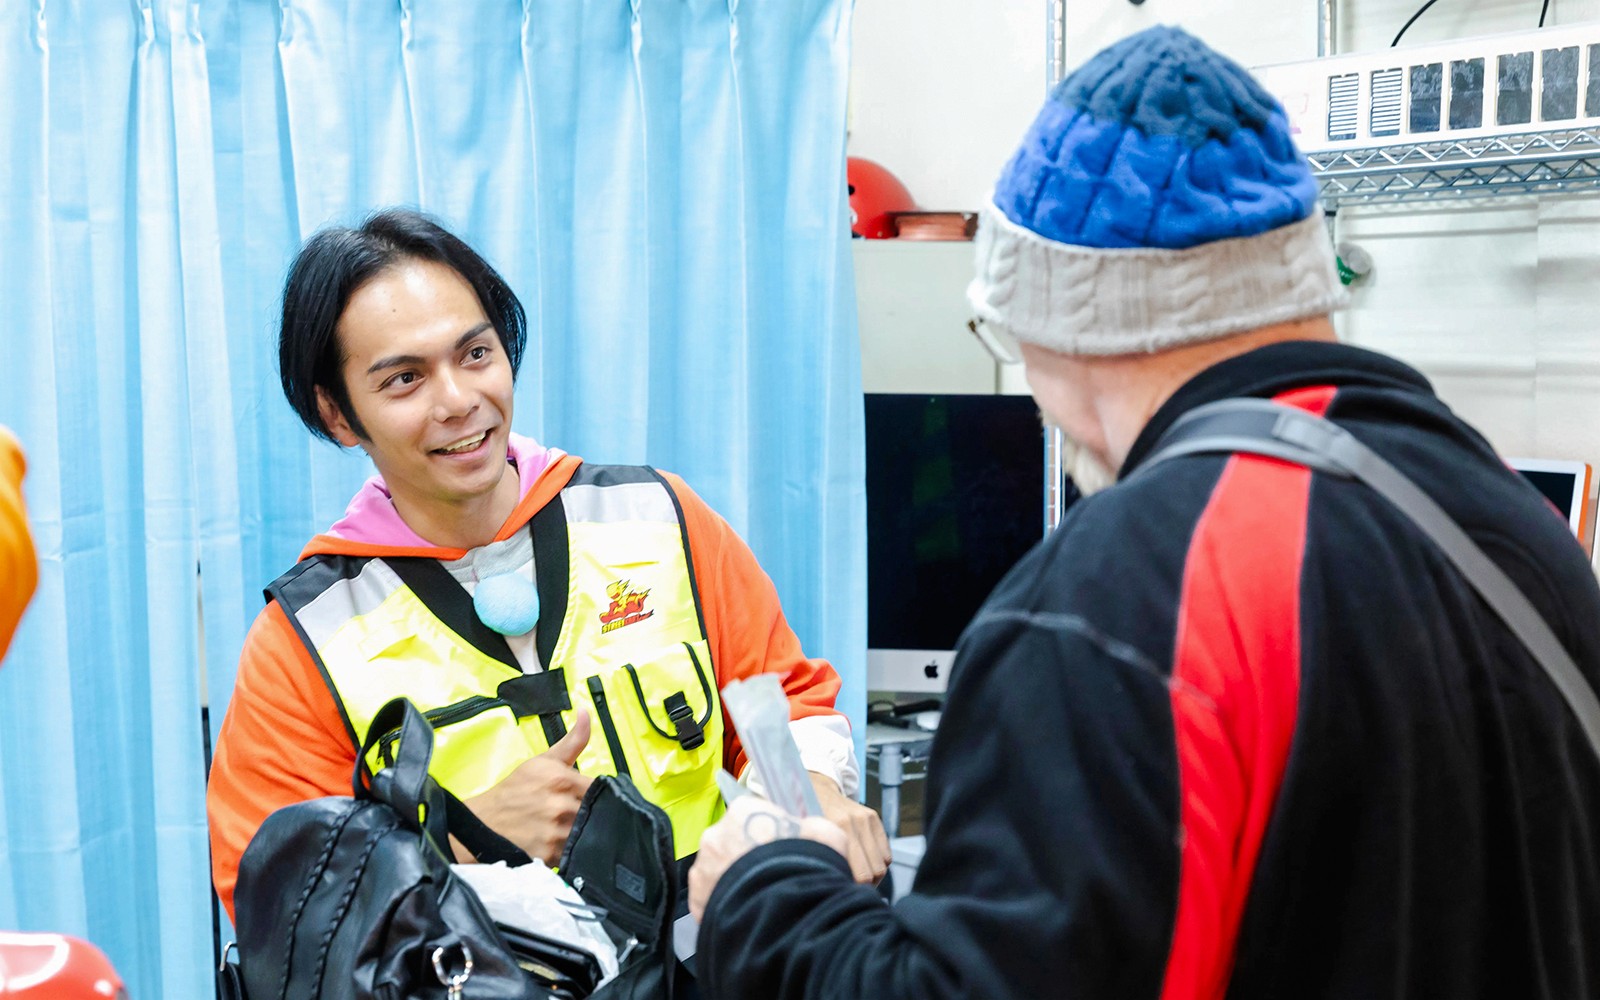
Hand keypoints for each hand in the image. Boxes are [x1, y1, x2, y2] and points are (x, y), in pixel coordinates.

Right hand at [452, 709, 592, 864]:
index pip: (601, 789)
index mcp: (563, 779)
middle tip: (580, 814)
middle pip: (598, 812)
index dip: (600, 794)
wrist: (484, 822)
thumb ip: (573, 740)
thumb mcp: (544, 761)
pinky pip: (576, 853)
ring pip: (589, 834)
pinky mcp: (551, 855)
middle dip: (593, 814)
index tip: (591, 798)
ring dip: (585, 833)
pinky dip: (573, 850)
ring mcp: (557, 832)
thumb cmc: (515, 790)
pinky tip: (564, 844)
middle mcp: (562, 806)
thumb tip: (586, 712)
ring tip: (572, 829)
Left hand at [688, 796, 846, 919]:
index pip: (752, 817)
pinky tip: (746, 917)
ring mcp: (703, 869)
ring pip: (718, 874)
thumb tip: (808, 833)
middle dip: (747, 860)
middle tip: (771, 879)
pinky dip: (725, 908)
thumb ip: (811, 830)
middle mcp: (716, 835)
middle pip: (731, 844)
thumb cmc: (807, 866)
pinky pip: (711, 901)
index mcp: (744, 811)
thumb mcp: (826, 836)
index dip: (769, 836)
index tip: (782, 852)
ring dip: (734, 884)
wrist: (787, 911)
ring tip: (759, 903)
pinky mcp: (697, 901)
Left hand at [809, 771, 890, 883]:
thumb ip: (821, 861)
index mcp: (836, 829)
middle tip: (851, 887)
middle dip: (865, 885)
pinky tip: (865, 864)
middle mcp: (855, 823)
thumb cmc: (806, 819)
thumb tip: (832, 889)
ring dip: (873, 876)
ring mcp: (866, 819)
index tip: (845, 892)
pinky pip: (886, 853)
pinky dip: (878, 863)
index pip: (860, 874)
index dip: (854, 888)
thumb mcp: (806, 840)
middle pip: (874, 871)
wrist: (815, 787)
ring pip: (883, 863)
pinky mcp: (874, 817)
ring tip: (859, 878)